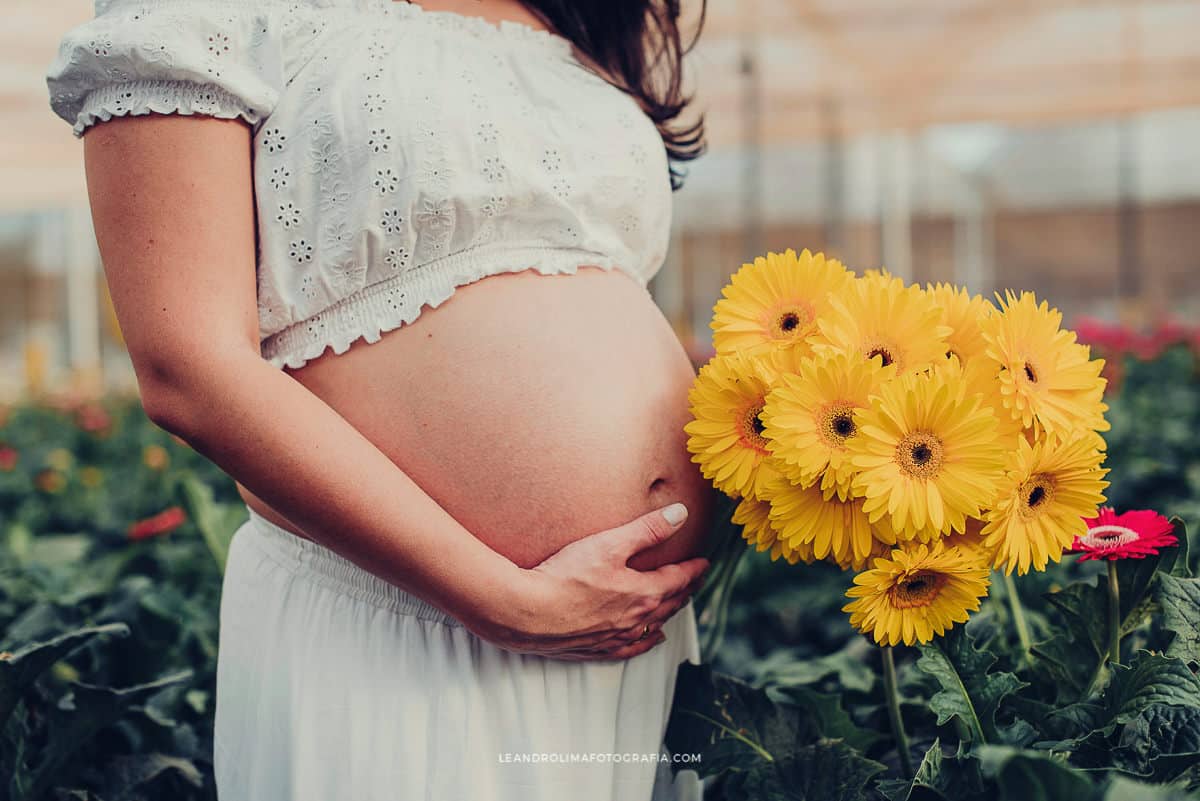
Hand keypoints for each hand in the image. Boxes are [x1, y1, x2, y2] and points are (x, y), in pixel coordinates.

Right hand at [469, 503, 708, 660]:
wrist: (527, 613)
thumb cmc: (566, 576)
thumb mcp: (609, 544)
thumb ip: (648, 529)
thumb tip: (681, 514)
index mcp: (644, 593)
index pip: (678, 579)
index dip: (693, 569)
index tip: (704, 562)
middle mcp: (636, 619)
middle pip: (670, 603)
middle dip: (686, 589)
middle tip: (696, 580)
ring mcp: (617, 637)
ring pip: (655, 625)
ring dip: (670, 612)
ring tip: (679, 603)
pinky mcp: (598, 649)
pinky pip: (633, 647)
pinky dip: (648, 640)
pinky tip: (653, 638)